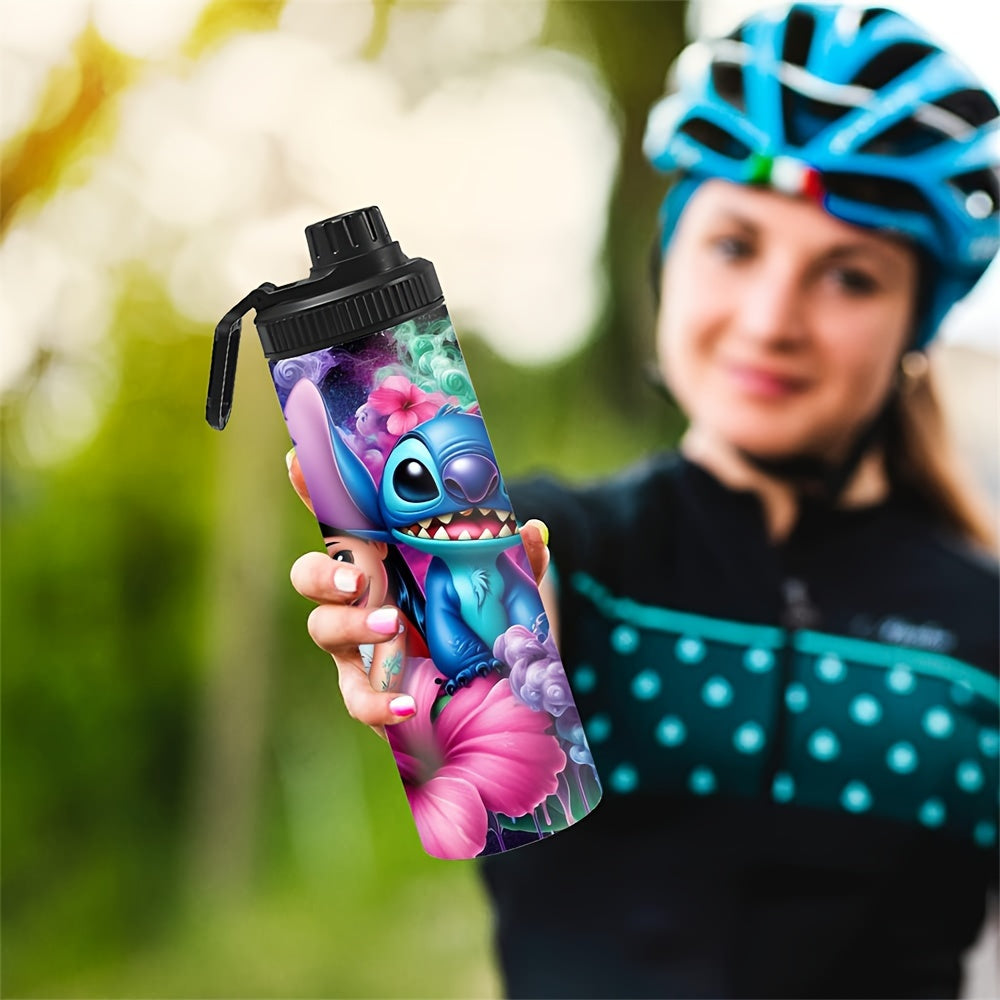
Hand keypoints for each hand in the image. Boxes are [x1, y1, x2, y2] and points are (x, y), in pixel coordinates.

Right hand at [286, 449, 551, 735]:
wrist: (489, 680)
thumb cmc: (478, 615)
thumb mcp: (504, 583)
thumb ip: (518, 558)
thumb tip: (532, 529)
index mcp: (381, 555)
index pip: (339, 518)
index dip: (315, 490)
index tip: (297, 461)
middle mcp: (358, 594)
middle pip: (309, 573)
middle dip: (323, 571)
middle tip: (357, 575)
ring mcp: (356, 641)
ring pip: (323, 627)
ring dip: (352, 623)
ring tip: (392, 624)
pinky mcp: (368, 686)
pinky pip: (354, 697)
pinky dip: (375, 703)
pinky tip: (402, 706)